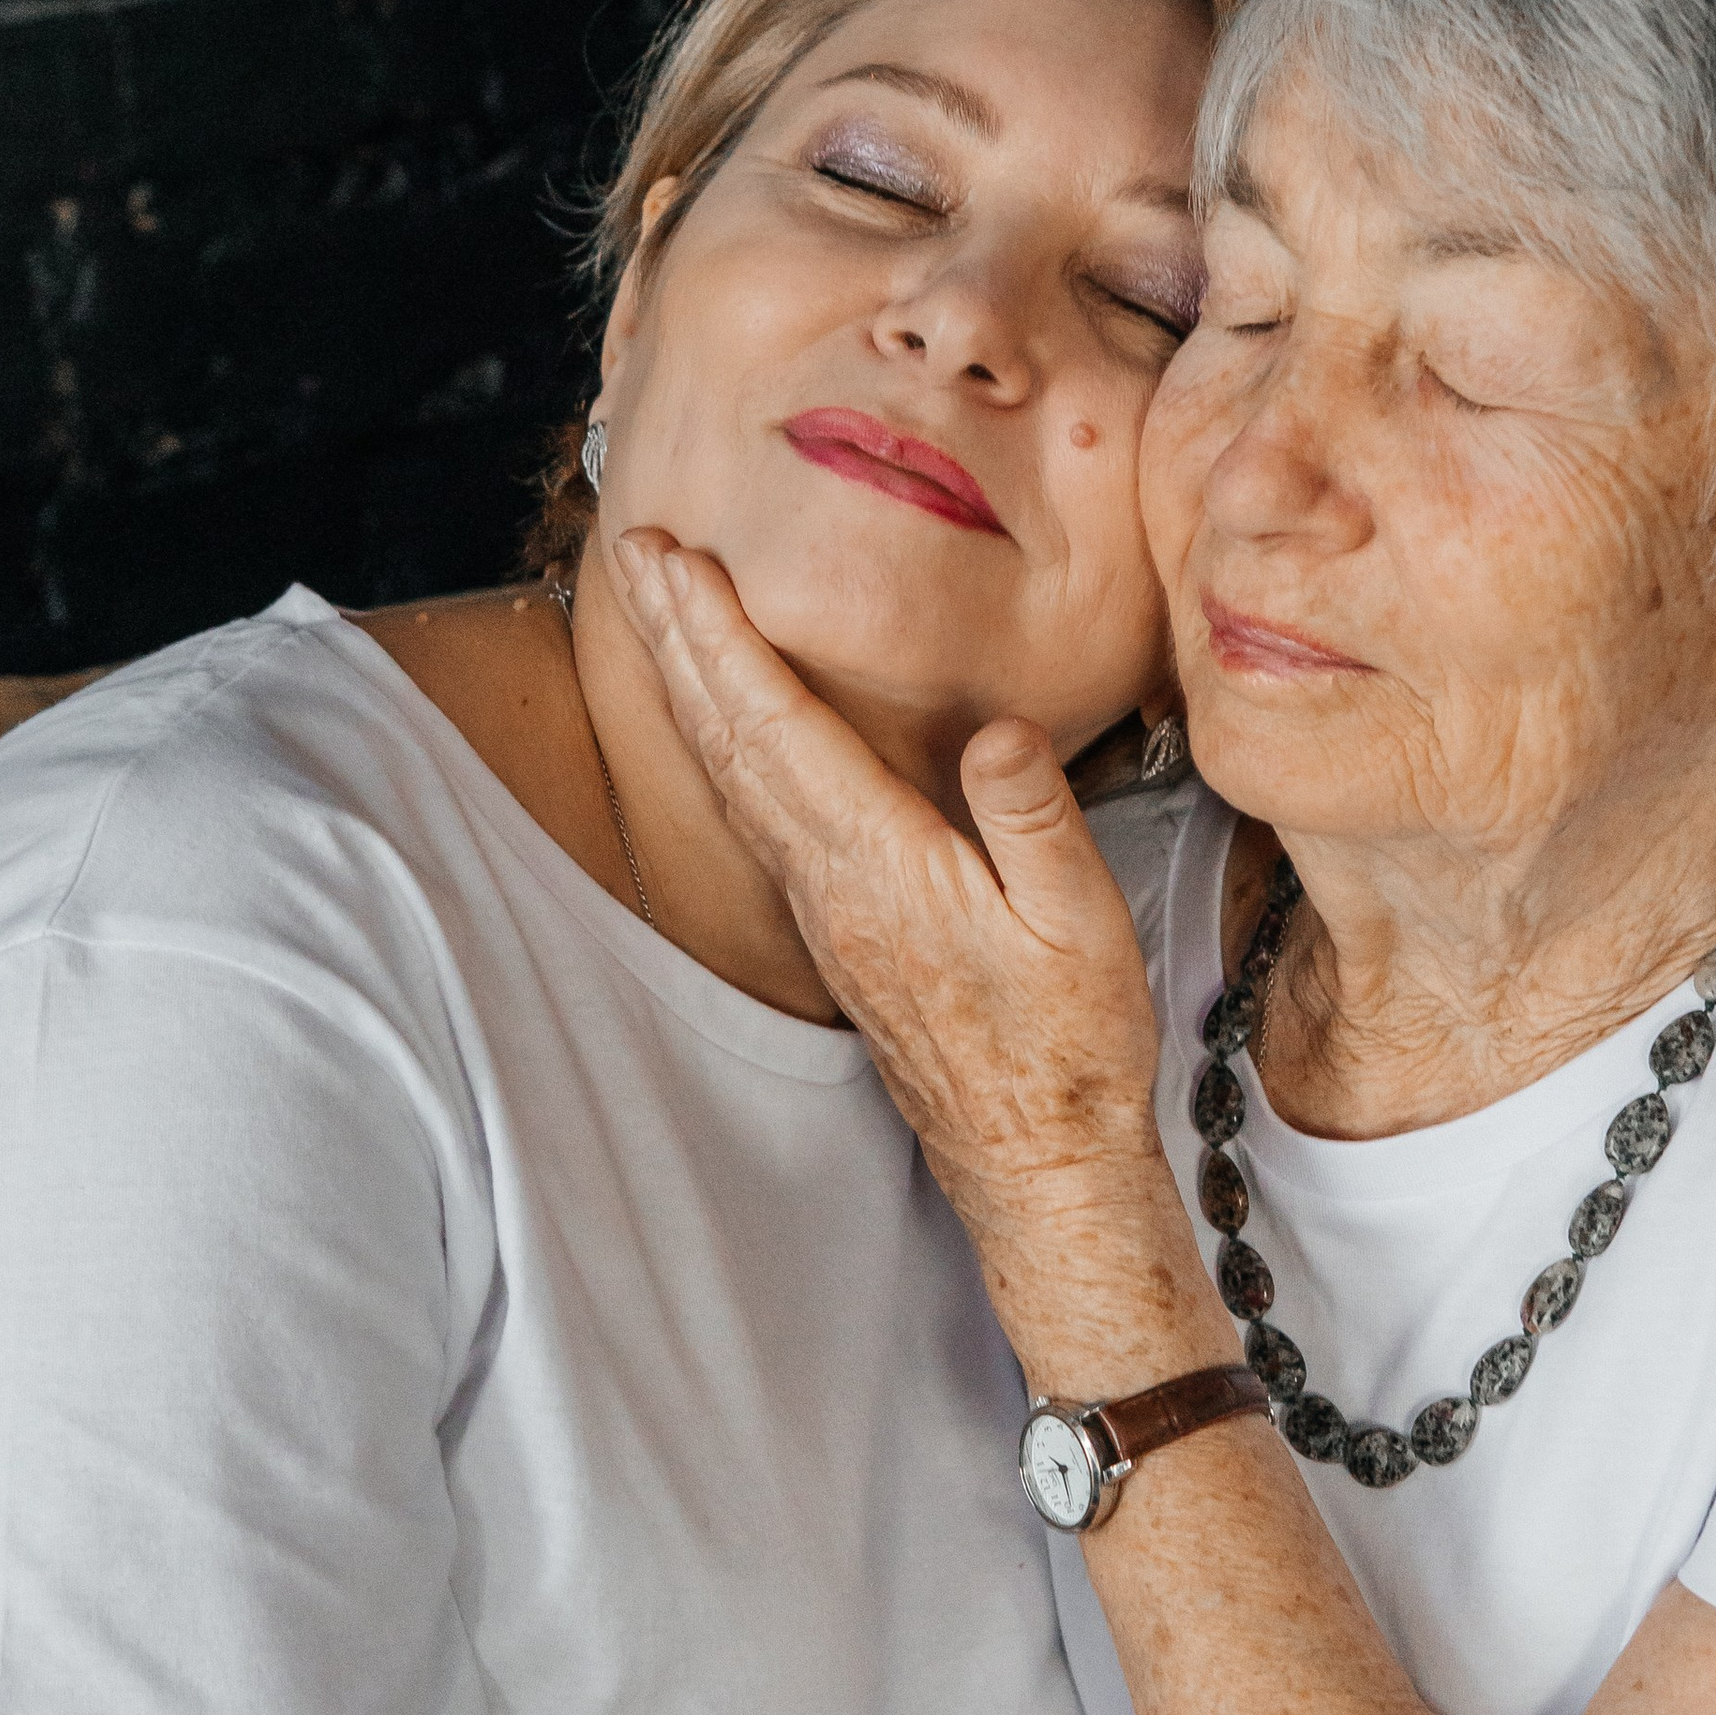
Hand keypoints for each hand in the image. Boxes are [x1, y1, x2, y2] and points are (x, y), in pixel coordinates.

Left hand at [611, 533, 1209, 1348]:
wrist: (1034, 1160)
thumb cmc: (1067, 1049)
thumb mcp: (1082, 925)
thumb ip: (1033, 822)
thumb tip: (995, 733)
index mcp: (879, 865)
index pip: (777, 728)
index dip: (719, 637)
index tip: (674, 564)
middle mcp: (828, 883)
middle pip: (728, 740)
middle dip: (677, 639)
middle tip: (633, 554)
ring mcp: (823, 908)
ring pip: (732, 775)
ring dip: (693, 684)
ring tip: (663, 612)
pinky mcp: (836, 926)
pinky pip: (758, 812)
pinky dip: (727, 742)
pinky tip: (726, 721)